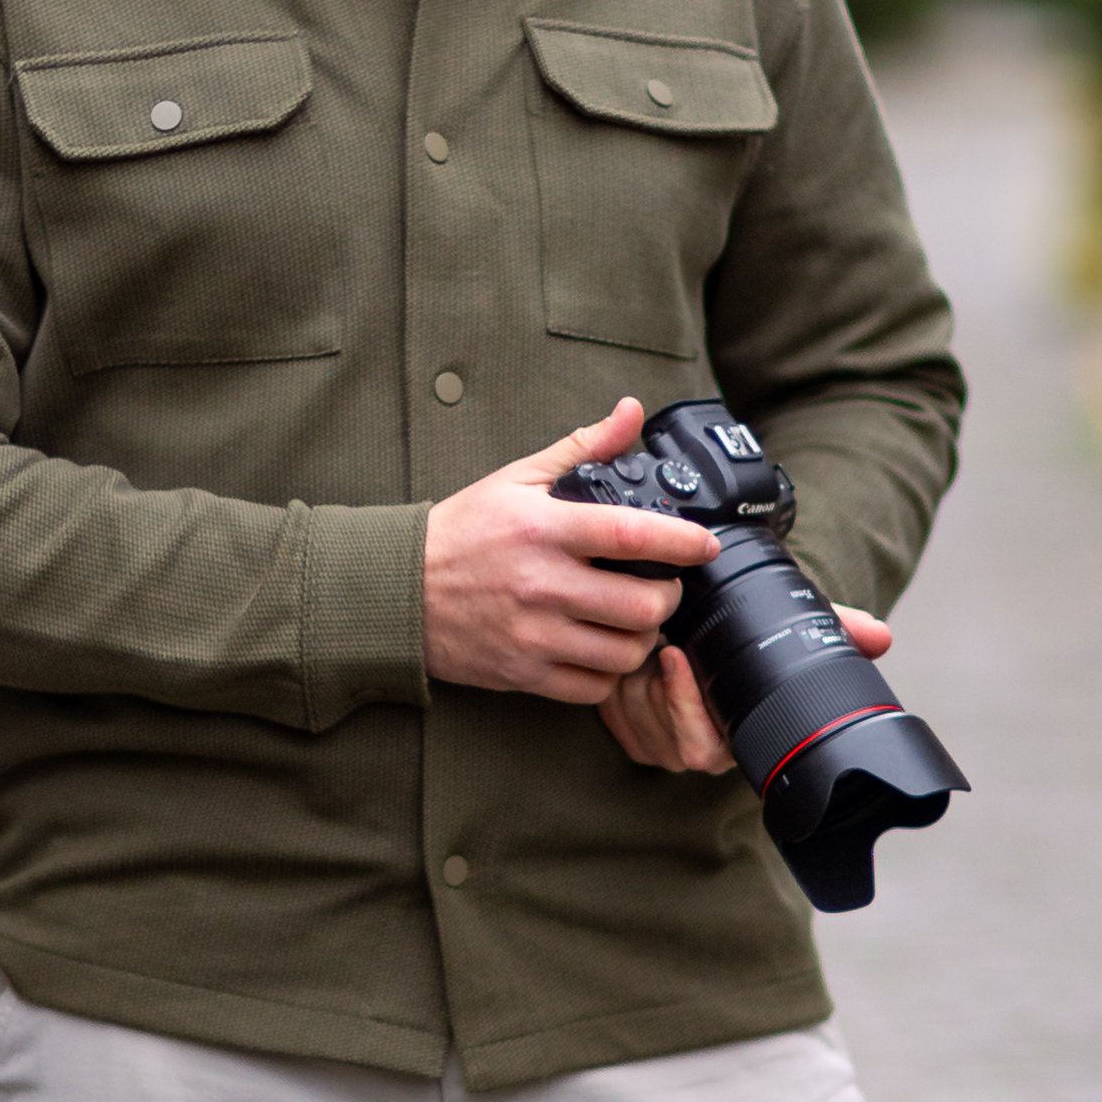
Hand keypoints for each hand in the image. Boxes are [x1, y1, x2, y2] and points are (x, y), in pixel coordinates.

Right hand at [423, 398, 721, 701]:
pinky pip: (594, 689)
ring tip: (634, 619)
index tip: (705, 544)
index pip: (633, 536)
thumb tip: (629, 412)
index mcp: (544, 529)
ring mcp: (533, 635)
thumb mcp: (517, 479)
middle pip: (643, 606)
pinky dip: (608, 672)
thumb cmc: (462, 532)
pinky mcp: (524, 674)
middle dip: (668, 597)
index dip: (683, 542)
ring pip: (626, 653)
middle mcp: (541, 585)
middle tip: (663, 586)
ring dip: (643, 637)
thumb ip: (581, 448)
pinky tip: (600, 648)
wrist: (397, 591)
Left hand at [600, 610, 892, 773]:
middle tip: (655, 638)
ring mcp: (658, 746)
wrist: (692, 638)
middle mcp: (696, 751)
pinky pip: (612, 713)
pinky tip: (630, 657)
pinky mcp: (627, 734)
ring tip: (646, 638)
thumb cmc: (739, 646)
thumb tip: (881, 635)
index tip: (676, 657)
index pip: (706, 744)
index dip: (686, 704)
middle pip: (660, 728)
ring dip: (633, 674)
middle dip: (657, 683)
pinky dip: (616, 680)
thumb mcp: (777, 631)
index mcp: (735, 739)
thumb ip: (832, 630)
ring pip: (632, 714)